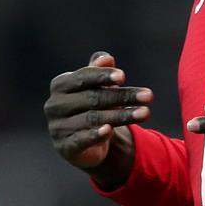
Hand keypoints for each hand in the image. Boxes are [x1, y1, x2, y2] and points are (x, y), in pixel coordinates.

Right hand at [44, 52, 152, 188]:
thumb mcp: (97, 85)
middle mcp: (55, 105)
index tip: (123, 76)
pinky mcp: (65, 147)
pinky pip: (81, 140)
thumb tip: (106, 58)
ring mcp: (58, 127)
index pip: (83, 77)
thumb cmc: (93, 104)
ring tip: (145, 112)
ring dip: (121, 115)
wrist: (86, 140)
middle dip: (123, 96)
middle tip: (149, 96)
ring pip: (93, 119)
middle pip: (93, 98)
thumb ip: (100, 70)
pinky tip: (109, 130)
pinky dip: (95, 135)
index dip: (102, 76)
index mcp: (60, 85)